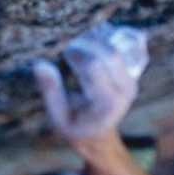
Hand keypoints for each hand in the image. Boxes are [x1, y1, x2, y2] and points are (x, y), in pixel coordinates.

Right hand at [33, 26, 146, 143]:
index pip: (93, 64)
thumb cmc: (76, 127)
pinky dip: (112, 38)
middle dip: (86, 42)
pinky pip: (129, 47)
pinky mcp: (133, 75)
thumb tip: (40, 64)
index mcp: (107, 102)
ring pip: (118, 47)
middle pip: (110, 52)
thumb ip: (50, 91)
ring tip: (80, 44)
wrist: (99, 136)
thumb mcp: (58, 118)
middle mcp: (125, 91)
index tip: (63, 54)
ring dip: (97, 38)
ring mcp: (132, 81)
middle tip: (70, 47)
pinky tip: (95, 40)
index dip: (75, 53)